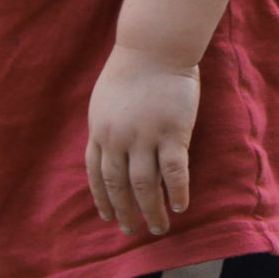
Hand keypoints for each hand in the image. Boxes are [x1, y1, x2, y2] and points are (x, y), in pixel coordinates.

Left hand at [85, 44, 198, 237]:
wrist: (154, 46)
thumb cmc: (132, 69)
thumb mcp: (105, 100)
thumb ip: (107, 128)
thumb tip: (111, 154)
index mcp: (100, 130)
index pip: (97, 175)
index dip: (103, 199)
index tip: (109, 217)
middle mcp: (118, 138)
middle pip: (119, 186)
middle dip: (126, 212)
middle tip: (133, 231)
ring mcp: (145, 136)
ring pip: (145, 186)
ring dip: (152, 211)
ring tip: (159, 228)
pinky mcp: (172, 132)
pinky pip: (174, 172)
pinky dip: (177, 192)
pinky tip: (181, 207)